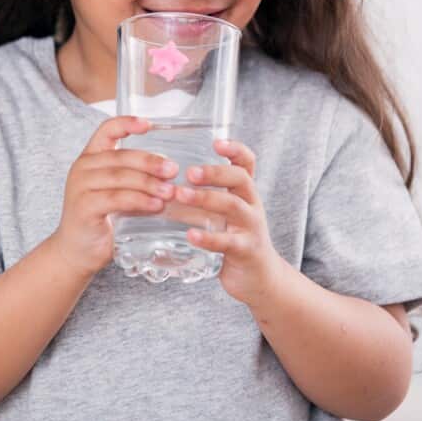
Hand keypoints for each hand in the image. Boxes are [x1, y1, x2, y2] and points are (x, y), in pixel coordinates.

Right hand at [48, 116, 179, 276]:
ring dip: (149, 183)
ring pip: (121, 177)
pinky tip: (156, 205)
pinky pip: (116, 198)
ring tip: (170, 192)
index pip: (107, 130)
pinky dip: (139, 201)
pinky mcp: (84, 206)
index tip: (149, 125)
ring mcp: (80, 186)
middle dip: (151, 162)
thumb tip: (172, 174)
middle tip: (173, 170)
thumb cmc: (103, 219)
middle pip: (121, 156)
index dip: (127, 123)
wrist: (77, 251)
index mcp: (91, 157)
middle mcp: (83, 167)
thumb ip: (138, 180)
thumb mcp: (120, 193)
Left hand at [178, 139, 283, 306]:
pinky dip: (208, 237)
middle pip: (240, 179)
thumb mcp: (225, 215)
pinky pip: (228, 242)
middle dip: (215, 172)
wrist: (260, 278)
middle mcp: (252, 205)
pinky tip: (190, 235)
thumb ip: (203, 199)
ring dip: (206, 198)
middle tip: (189, 172)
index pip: (247, 163)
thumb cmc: (235, 240)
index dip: (235, 149)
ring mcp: (251, 228)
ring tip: (181, 196)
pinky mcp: (246, 250)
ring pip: (233, 206)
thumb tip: (162, 184)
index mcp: (245, 193)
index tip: (216, 142)